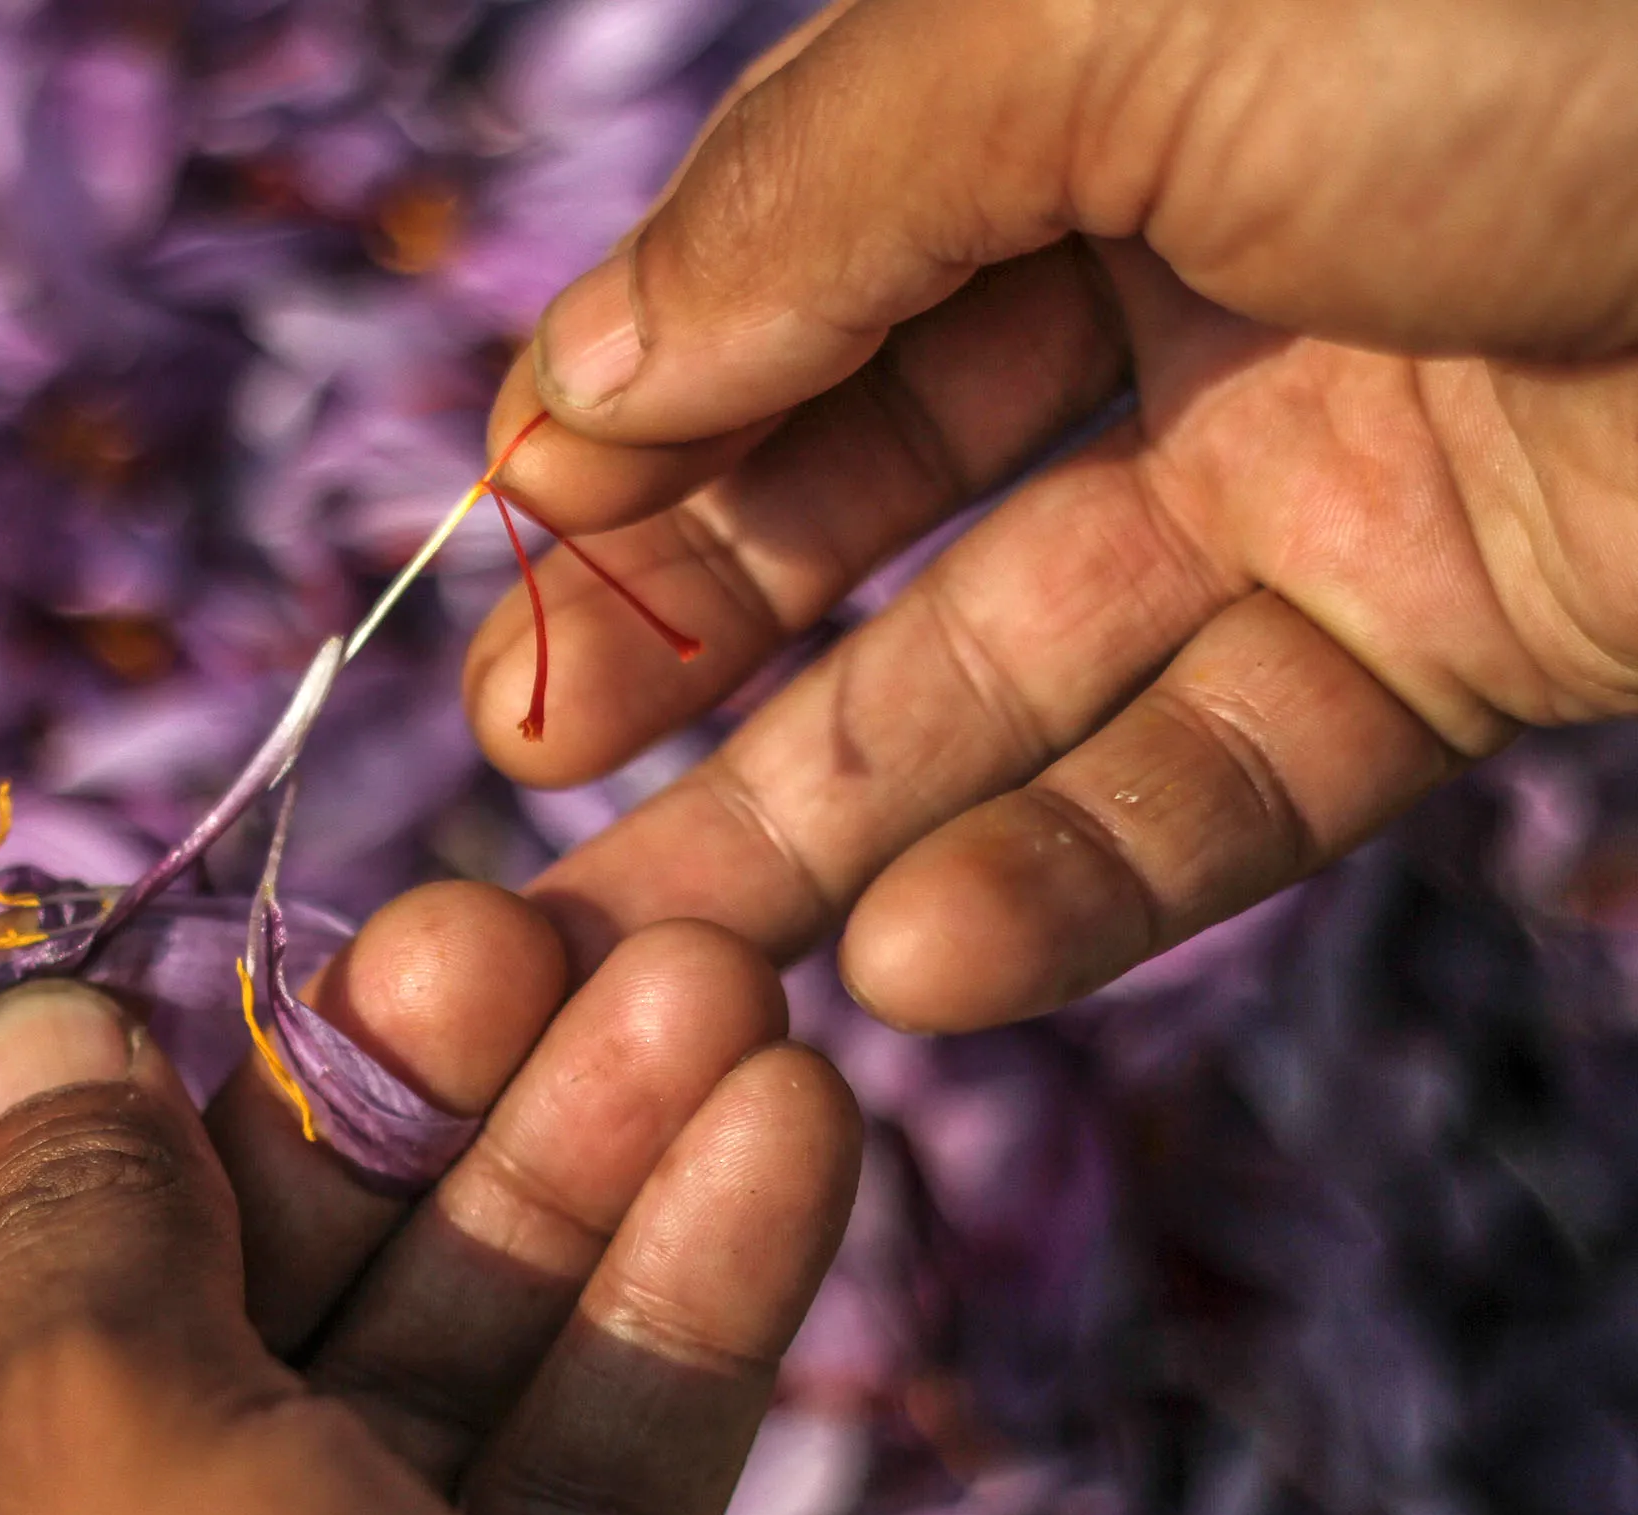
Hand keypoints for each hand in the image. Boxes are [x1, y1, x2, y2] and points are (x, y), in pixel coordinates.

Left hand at [0, 885, 858, 1514]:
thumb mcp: (86, 1471)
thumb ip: (70, 1225)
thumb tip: (27, 1031)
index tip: (110, 960)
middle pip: (183, 1258)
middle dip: (362, 1080)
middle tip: (522, 929)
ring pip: (422, 1342)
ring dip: (572, 1152)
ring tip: (721, 978)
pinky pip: (578, 1468)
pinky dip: (679, 1302)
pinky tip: (786, 1126)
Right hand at [465, 0, 1637, 1029]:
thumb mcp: (1099, 24)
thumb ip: (816, 207)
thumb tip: (576, 380)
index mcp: (1059, 74)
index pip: (781, 283)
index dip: (631, 432)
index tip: (503, 576)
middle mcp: (1169, 256)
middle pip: (868, 494)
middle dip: (688, 640)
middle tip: (532, 788)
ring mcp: (1315, 455)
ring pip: (1018, 673)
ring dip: (836, 822)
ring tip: (662, 951)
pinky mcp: (1462, 629)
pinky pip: (1230, 778)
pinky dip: (1075, 885)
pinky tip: (923, 969)